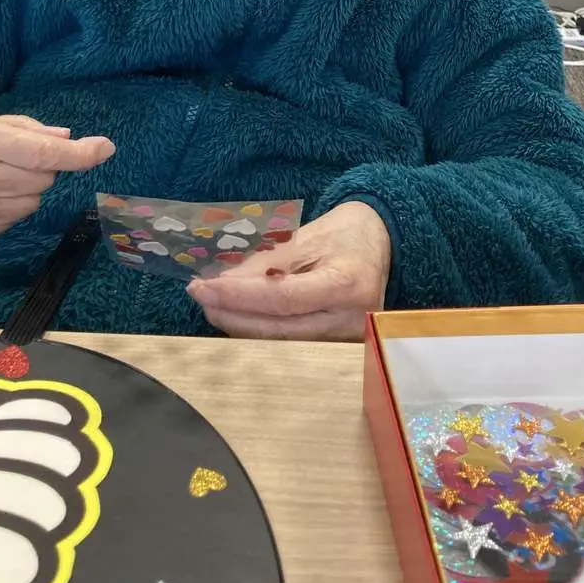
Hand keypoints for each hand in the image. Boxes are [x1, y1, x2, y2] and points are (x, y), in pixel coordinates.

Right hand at [0, 112, 113, 253]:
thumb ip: (20, 129)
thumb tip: (64, 136)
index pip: (44, 152)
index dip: (79, 153)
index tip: (104, 149)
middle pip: (41, 181)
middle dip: (35, 168)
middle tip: (3, 158)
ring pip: (27, 205)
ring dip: (18, 191)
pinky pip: (4, 226)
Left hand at [187, 201, 391, 340]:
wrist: (382, 242)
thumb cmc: (345, 233)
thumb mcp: (307, 235)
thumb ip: (266, 262)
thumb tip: (222, 283)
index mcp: (347, 283)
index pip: (283, 298)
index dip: (239, 297)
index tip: (203, 287)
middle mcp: (352, 319)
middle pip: (280, 329)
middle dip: (233, 315)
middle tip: (200, 296)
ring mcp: (349, 340)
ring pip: (283, 342)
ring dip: (242, 325)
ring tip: (213, 304)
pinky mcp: (340, 349)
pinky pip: (293, 344)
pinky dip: (262, 331)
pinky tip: (239, 316)